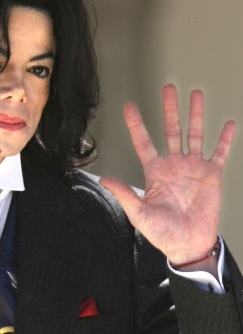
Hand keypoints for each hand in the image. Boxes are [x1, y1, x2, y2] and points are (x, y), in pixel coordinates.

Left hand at [100, 85, 235, 268]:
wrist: (188, 245)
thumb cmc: (162, 233)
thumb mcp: (139, 214)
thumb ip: (125, 194)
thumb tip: (104, 180)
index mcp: (155, 171)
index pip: (144, 142)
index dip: (136, 124)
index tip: (129, 106)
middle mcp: (174, 164)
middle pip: (171, 130)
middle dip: (170, 109)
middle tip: (168, 88)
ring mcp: (194, 167)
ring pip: (195, 134)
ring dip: (196, 115)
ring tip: (197, 94)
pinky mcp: (212, 175)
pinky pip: (219, 153)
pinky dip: (224, 139)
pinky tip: (228, 124)